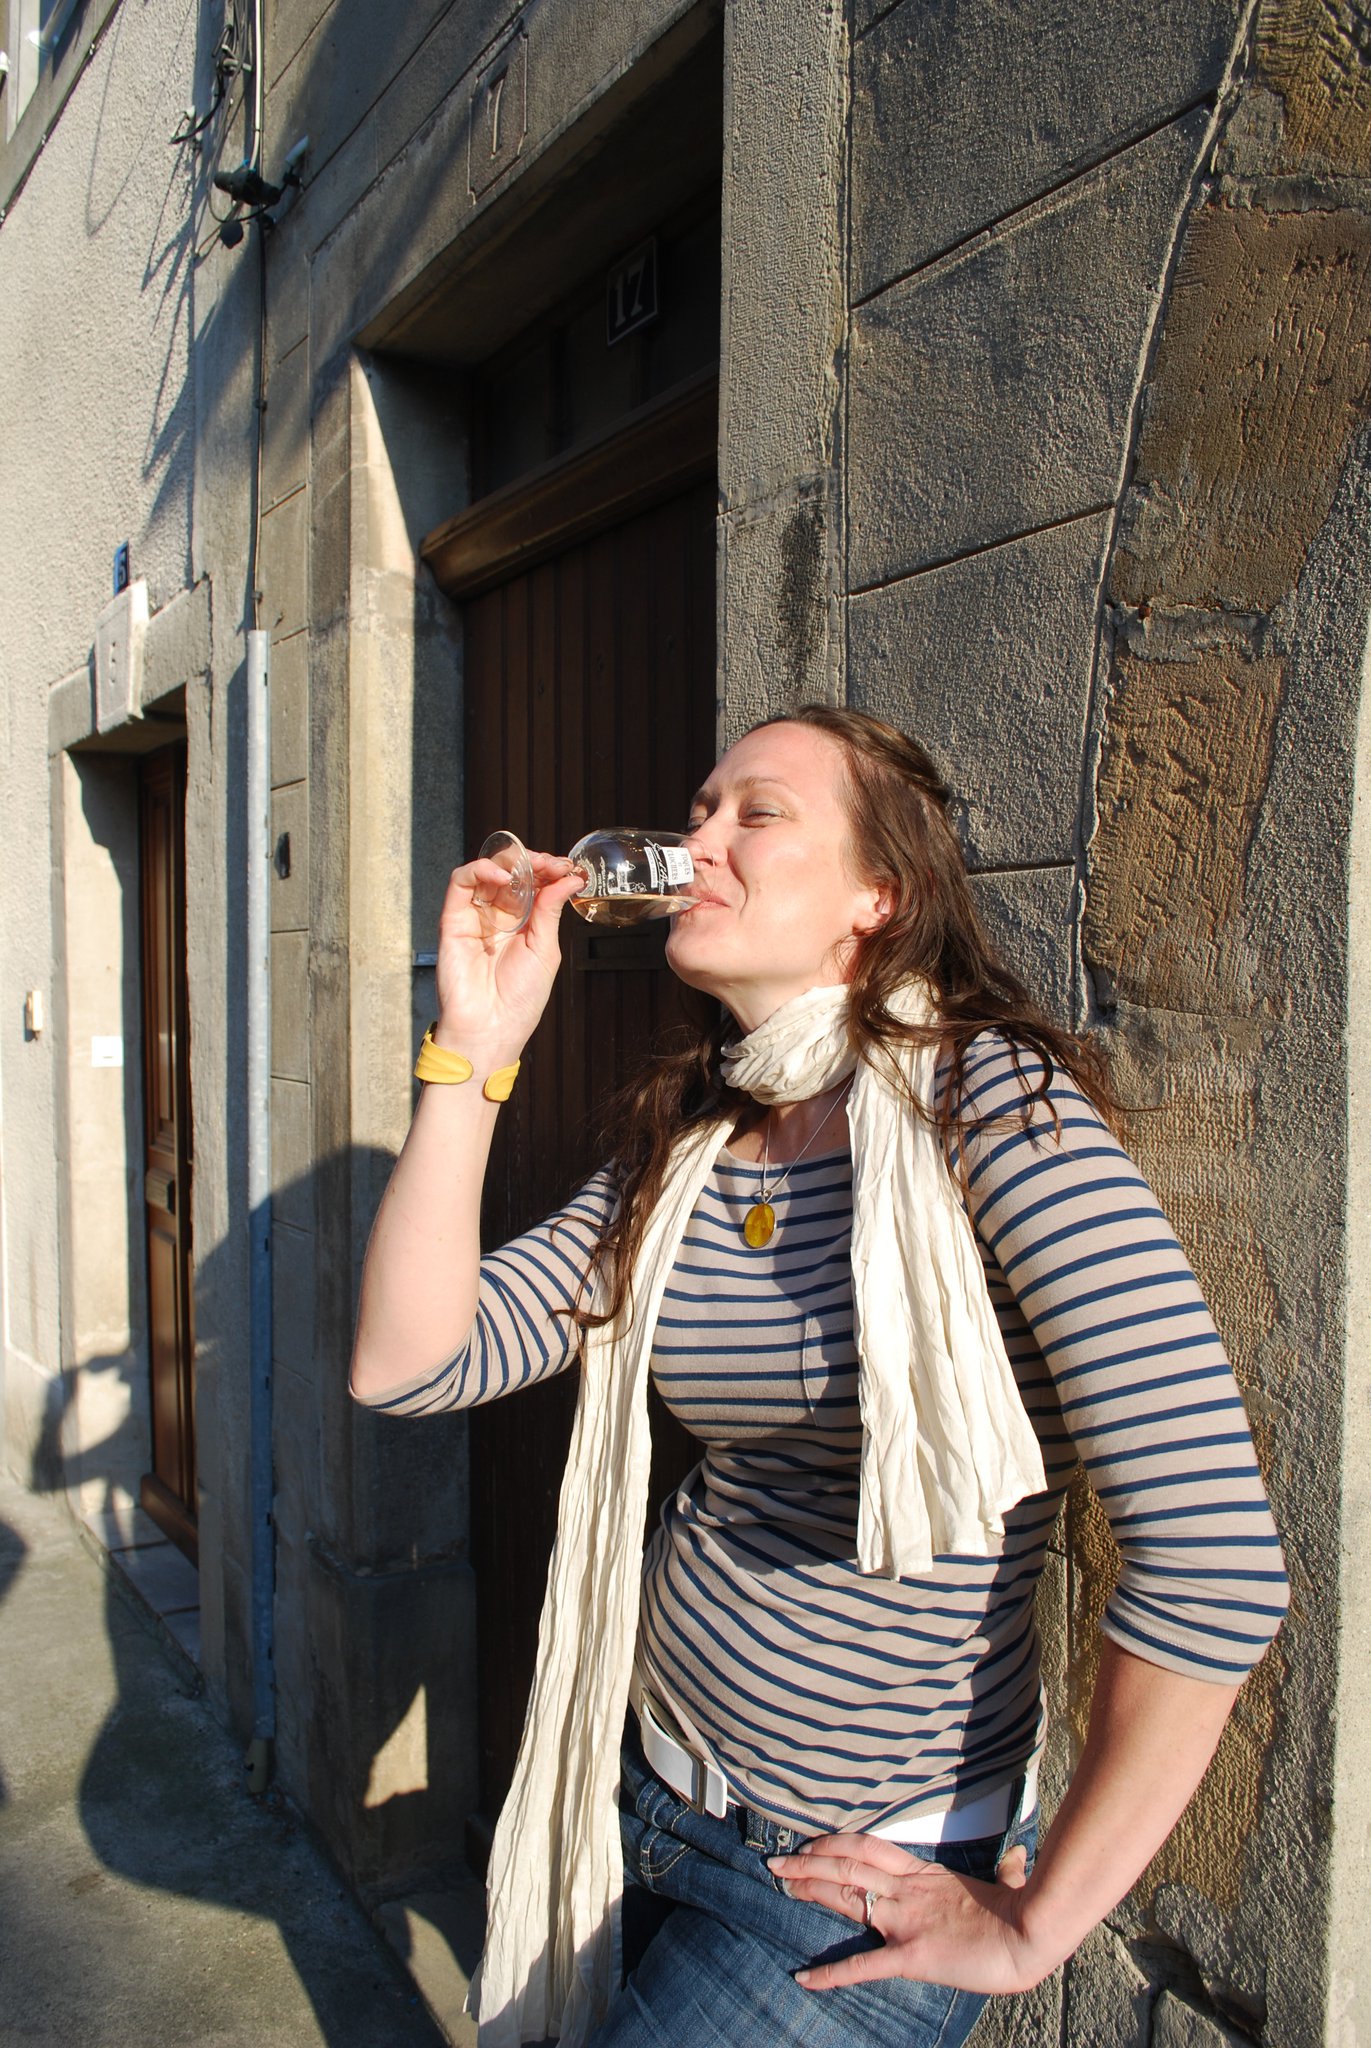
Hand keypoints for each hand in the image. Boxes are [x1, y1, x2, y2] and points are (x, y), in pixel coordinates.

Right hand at [434, 850, 585, 1056]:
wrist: (490, 1028)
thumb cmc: (520, 999)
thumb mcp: (545, 950)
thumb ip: (550, 910)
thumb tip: (569, 878)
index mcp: (522, 925)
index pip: (533, 885)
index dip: (549, 871)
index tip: (568, 867)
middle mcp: (497, 917)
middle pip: (511, 873)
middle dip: (533, 862)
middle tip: (552, 863)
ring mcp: (474, 916)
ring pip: (486, 872)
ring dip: (510, 861)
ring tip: (530, 867)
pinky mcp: (452, 920)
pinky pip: (460, 883)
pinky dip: (480, 869)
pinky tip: (502, 875)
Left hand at [768, 1831, 1044, 1996]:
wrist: (1029, 1933)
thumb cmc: (1022, 1912)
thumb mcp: (1007, 1885)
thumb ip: (1006, 1872)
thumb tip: (1020, 1861)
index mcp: (924, 1875)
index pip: (866, 1847)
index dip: (833, 1843)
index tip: (809, 1843)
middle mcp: (907, 1891)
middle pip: (846, 1867)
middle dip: (808, 1862)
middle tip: (777, 1862)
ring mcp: (906, 1921)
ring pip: (848, 1896)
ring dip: (811, 1890)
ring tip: (781, 1885)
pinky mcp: (911, 1956)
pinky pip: (864, 1965)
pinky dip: (831, 1973)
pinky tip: (804, 1978)